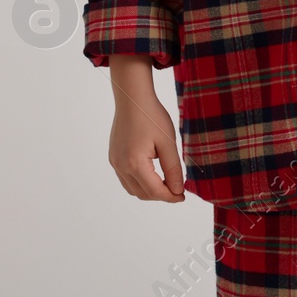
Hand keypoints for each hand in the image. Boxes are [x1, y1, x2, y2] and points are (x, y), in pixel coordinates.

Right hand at [107, 56, 185, 202]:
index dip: (170, 197)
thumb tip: (178, 190)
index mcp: (135, 164)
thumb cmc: (152, 117)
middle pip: (142, 193)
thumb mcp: (168, 142)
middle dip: (161, 195)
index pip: (154, 191)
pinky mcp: (113, 157)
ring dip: (150, 191)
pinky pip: (126, 179)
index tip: (183, 196)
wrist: (133, 99)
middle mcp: (121, 166)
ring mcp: (115, 162)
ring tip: (167, 183)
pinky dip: (140, 182)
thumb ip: (173, 168)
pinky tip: (153, 174)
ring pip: (133, 189)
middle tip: (178, 189)